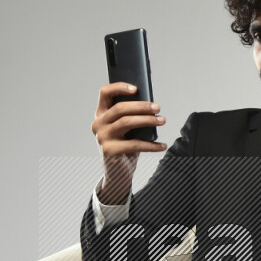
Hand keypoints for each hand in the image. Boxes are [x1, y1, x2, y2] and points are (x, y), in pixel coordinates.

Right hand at [92, 82, 167, 201]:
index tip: (136, 88)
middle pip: (120, 108)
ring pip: (126, 122)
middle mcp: (98, 124)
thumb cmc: (125, 147)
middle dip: (142, 106)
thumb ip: (132, 116)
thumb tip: (151, 105)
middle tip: (158, 108)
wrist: (117, 173)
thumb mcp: (127, 129)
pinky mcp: (109, 151)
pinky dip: (151, 145)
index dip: (119, 87)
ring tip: (162, 121)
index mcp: (101, 114)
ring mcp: (102, 137)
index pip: (105, 93)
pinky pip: (134, 144)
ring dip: (147, 120)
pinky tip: (162, 145)